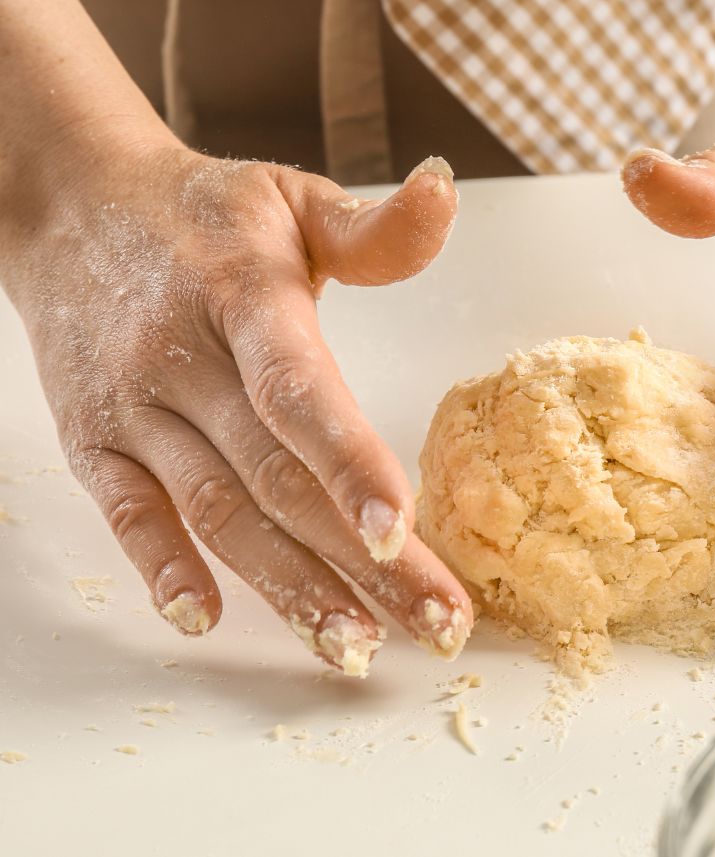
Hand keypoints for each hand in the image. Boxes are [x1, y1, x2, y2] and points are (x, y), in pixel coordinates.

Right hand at [1, 142, 472, 672]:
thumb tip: (445, 193)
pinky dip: (162, 567)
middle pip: (279, 478)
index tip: (402, 533)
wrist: (72, 205)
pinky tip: (208, 620)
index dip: (349, 463)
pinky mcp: (94, 438)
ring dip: (287, 587)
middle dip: (360, 563)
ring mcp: (133, 406)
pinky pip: (125, 512)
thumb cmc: (204, 214)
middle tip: (435, 625)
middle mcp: (183, 359)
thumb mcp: (291, 198)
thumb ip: (373, 227)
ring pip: (215, 511)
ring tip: (355, 646)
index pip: (298, 390)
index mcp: (244, 296)